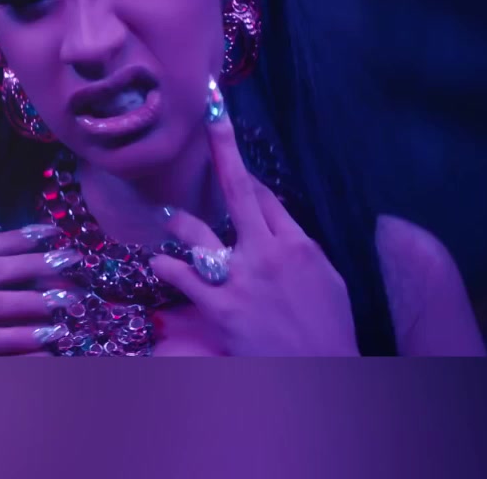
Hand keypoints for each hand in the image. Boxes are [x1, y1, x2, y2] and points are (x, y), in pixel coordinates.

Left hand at [149, 111, 359, 356]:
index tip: (230, 156)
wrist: (323, 371)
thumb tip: (281, 227)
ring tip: (171, 218)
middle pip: (240, 190)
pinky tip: (158, 260)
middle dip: (223, 148)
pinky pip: (184, 278)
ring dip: (182, 223)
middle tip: (208, 116)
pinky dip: (167, 267)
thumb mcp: (327, 279)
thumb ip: (300, 248)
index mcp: (299, 245)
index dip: (245, 174)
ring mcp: (241, 279)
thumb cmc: (329, 328)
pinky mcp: (220, 307)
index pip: (265, 197)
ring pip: (201, 234)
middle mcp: (268, 254)